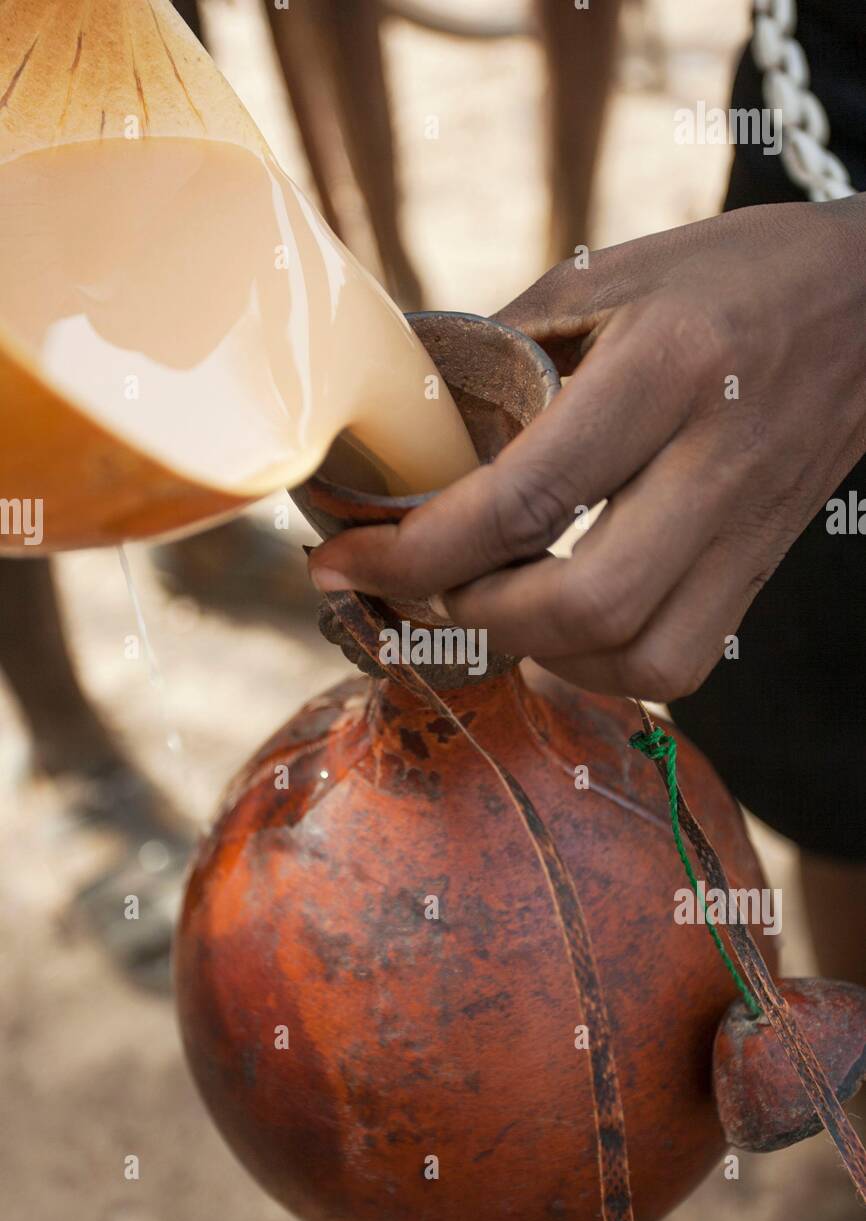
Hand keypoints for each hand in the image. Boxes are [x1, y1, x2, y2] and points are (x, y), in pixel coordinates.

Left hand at [309, 198, 865, 700]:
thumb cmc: (732, 276)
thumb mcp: (612, 275)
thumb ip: (505, 350)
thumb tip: (405, 424)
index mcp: (668, 370)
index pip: (526, 496)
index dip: (416, 548)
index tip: (343, 557)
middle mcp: (715, 462)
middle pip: (585, 602)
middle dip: (472, 615)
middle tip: (418, 586)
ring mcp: (748, 528)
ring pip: (640, 653)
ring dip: (536, 651)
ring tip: (482, 605)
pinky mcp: (760, 568)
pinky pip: (679, 661)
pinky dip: (599, 666)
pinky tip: (557, 625)